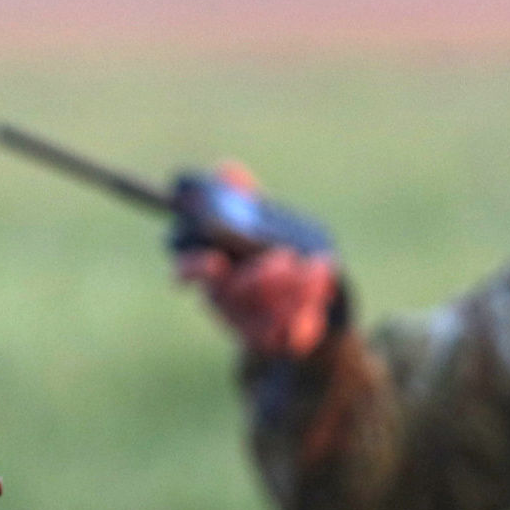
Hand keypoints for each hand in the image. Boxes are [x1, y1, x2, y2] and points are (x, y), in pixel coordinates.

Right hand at [178, 160, 339, 358]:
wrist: (303, 295)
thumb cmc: (267, 251)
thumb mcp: (255, 220)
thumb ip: (240, 197)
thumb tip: (227, 169)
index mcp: (208, 268)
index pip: (186, 270)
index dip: (194, 268)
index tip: (215, 260)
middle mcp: (223, 298)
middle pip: (232, 293)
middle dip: (259, 276)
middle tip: (285, 257)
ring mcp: (248, 323)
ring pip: (263, 314)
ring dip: (291, 289)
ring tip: (314, 267)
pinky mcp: (277, 339)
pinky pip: (290, 332)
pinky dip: (309, 305)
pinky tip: (323, 280)